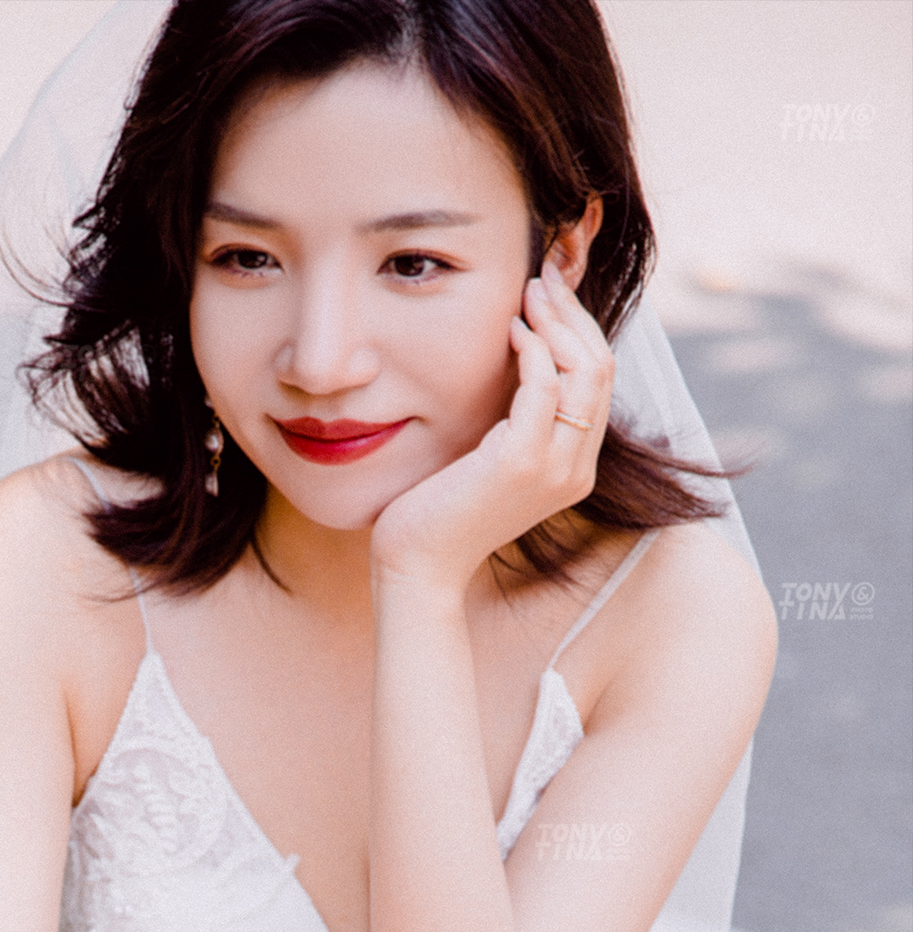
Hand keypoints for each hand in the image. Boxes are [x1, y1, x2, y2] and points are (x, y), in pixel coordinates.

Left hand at [369, 258, 614, 594]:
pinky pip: (544, 389)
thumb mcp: (490, 457)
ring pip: (585, 372)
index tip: (551, 293)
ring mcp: (554, 469)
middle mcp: (576, 470)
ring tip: (527, 292)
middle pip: (602, 368)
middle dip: (574, 314)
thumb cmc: (441, 511)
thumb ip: (516, 418)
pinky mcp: (520, 464)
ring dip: (557, 322)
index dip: (581, 328)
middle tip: (543, 276)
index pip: (600, 382)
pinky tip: (510, 331)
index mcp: (575, 468)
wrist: (418, 566)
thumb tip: (520, 355)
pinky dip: (532, 351)